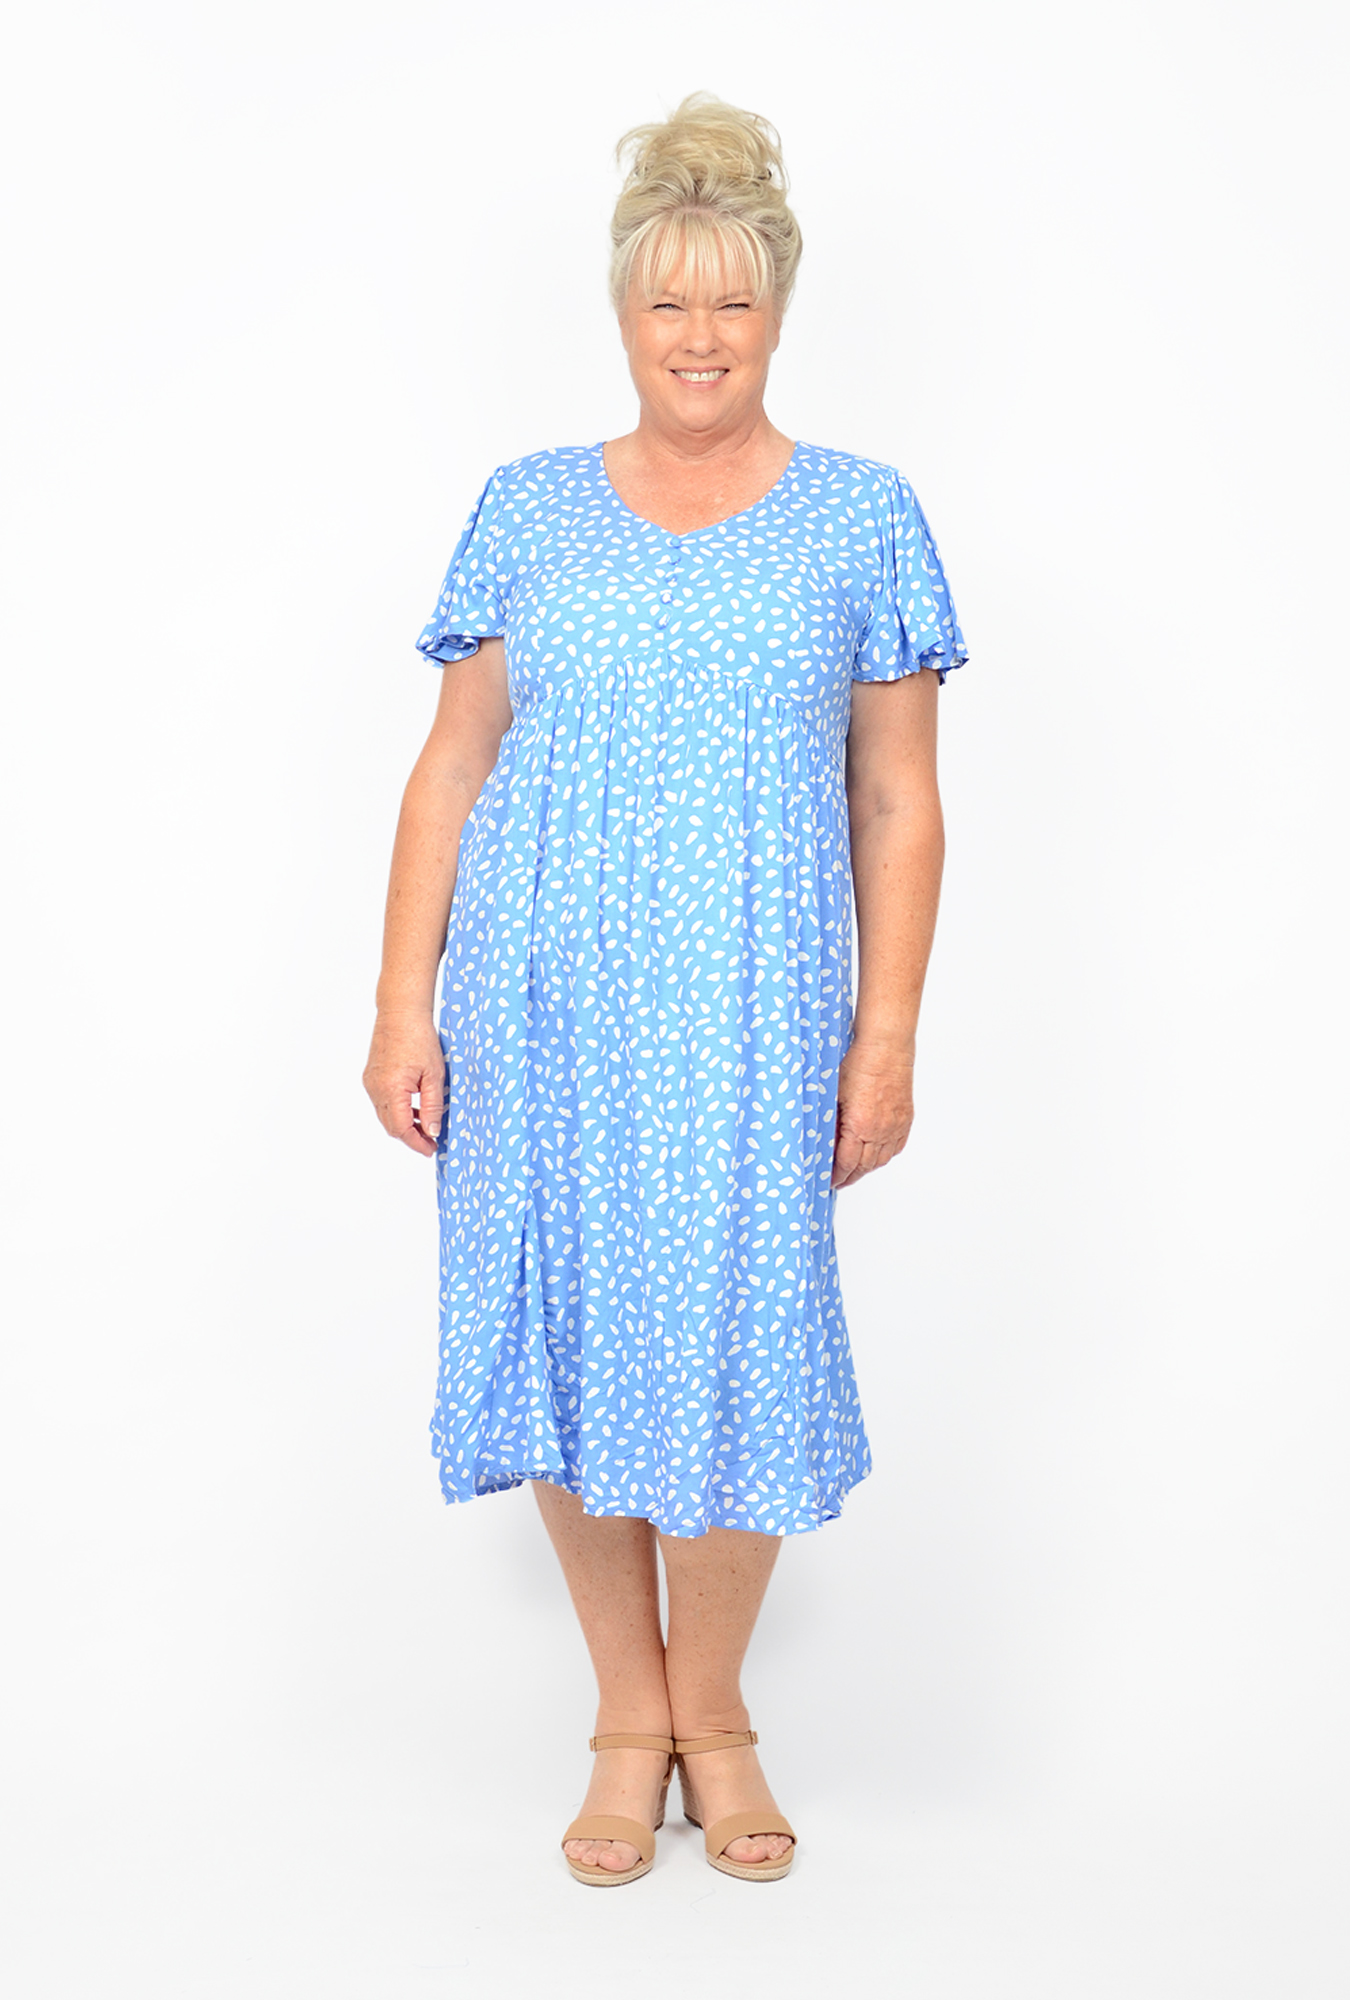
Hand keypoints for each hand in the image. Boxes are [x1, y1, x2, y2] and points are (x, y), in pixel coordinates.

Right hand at [363, 1012, 445, 1156]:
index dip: (417, 1143)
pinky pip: (383, 1102)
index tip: (431, 1149)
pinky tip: (413, 1107)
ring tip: (425, 1125)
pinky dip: (397, 1109)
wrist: (401, 1012)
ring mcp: (371, 1082)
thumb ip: (433, 1106)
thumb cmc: (419, 1037)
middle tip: (431, 1141)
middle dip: (410, 1137)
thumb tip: (433, 1131)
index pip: (401, 1129)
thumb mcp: (434, 1075)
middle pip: (391, 1126)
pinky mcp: (371, 1076)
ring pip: (385, 1115)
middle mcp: (375, 1089)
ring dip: (403, 1123)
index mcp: (391, 1089)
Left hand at [831, 1041, 914, 1188]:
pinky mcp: (905, 1119)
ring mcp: (895, 1126)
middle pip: (864, 1166)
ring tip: (855, 1171)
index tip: (828, 1180)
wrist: (886, 1046)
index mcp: (860, 1126)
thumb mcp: (834, 1093)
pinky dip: (884, 1155)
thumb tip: (825, 1140)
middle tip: (839, 1181)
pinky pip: (895, 1147)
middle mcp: (880, 1130)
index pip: (846, 1163)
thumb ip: (831, 1121)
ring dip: (866, 1168)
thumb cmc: (859, 1062)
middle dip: (850, 1176)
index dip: (836, 1176)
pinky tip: (876, 1156)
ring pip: (881, 1160)